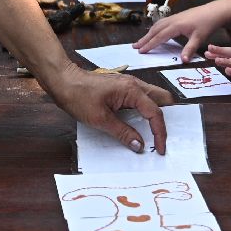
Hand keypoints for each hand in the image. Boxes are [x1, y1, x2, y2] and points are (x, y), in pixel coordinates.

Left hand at [43, 63, 173, 153]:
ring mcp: (129, 84)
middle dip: (166, 118)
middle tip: (161, 137)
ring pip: (153, 98)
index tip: (159, 148)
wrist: (64, 81)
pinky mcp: (122, 88)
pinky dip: (145, 111)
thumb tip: (139, 145)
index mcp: (132, 90)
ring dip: (155, 114)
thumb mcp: (101, 119)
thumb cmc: (79, 96)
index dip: (160, 132)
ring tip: (153, 134)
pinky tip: (140, 123)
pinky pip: (141, 98)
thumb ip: (123, 132)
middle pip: (162, 99)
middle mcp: (134, 84)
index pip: (155, 112)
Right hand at [133, 3, 223, 60]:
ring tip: (140, 41)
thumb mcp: (199, 38)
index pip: (159, 37)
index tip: (141, 51)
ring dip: (148, 34)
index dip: (149, 45)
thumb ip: (189, 49)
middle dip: (144, 39)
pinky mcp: (176, 17)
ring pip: (156, 26)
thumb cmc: (207, 24)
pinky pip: (161, 23)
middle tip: (134, 47)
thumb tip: (182, 61)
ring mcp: (173, 17)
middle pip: (154, 30)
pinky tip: (154, 32)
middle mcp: (171, 20)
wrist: (213, 11)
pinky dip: (154, 29)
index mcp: (175, 26)